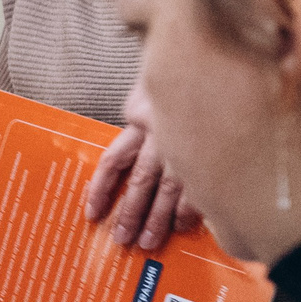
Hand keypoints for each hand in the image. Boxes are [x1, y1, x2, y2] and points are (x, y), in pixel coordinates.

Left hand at [84, 86, 201, 249]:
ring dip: (158, 218)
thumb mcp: (147, 100)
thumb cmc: (175, 84)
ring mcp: (189, 144)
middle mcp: (162, 135)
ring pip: (168, 187)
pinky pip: (196, 184)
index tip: (92, 214)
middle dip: (130, 213)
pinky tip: (183, 225)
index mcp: (140, 124)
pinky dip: (190, 207)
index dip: (100, 190)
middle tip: (122, 239)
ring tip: (149, 240)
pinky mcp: (209, 147)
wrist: (208, 60)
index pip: (112, 162)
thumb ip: (136, 125)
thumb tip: (121, 158)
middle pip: (141, 181)